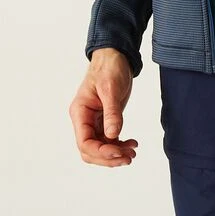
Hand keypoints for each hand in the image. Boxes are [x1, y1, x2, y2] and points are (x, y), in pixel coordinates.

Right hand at [71, 49, 140, 165]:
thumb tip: (113, 136)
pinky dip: (119, 145)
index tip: (119, 152)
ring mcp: (94, 122)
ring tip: (133, 151)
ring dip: (116, 154)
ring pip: (100, 148)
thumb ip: (112, 113)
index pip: (84, 143)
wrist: (115, 58)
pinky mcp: (104, 121)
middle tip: (128, 157)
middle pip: (90, 151)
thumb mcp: (111, 89)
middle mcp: (84, 120)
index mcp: (80, 112)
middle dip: (108, 157)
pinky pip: (108, 141)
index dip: (101, 152)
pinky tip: (132, 143)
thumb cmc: (109, 69)